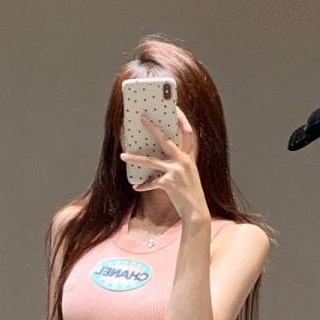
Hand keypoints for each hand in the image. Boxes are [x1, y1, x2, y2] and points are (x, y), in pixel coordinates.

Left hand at [120, 107, 208, 223]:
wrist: (196, 211)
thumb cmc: (190, 193)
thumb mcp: (187, 175)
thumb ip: (176, 164)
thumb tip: (158, 159)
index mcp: (189, 157)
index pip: (188, 133)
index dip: (182, 119)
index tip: (174, 108)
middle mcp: (184, 161)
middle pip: (166, 139)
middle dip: (153, 128)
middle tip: (142, 118)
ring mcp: (176, 171)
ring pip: (151, 161)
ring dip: (135, 158)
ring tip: (123, 155)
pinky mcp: (169, 183)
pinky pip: (151, 182)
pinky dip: (143, 185)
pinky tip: (136, 187)